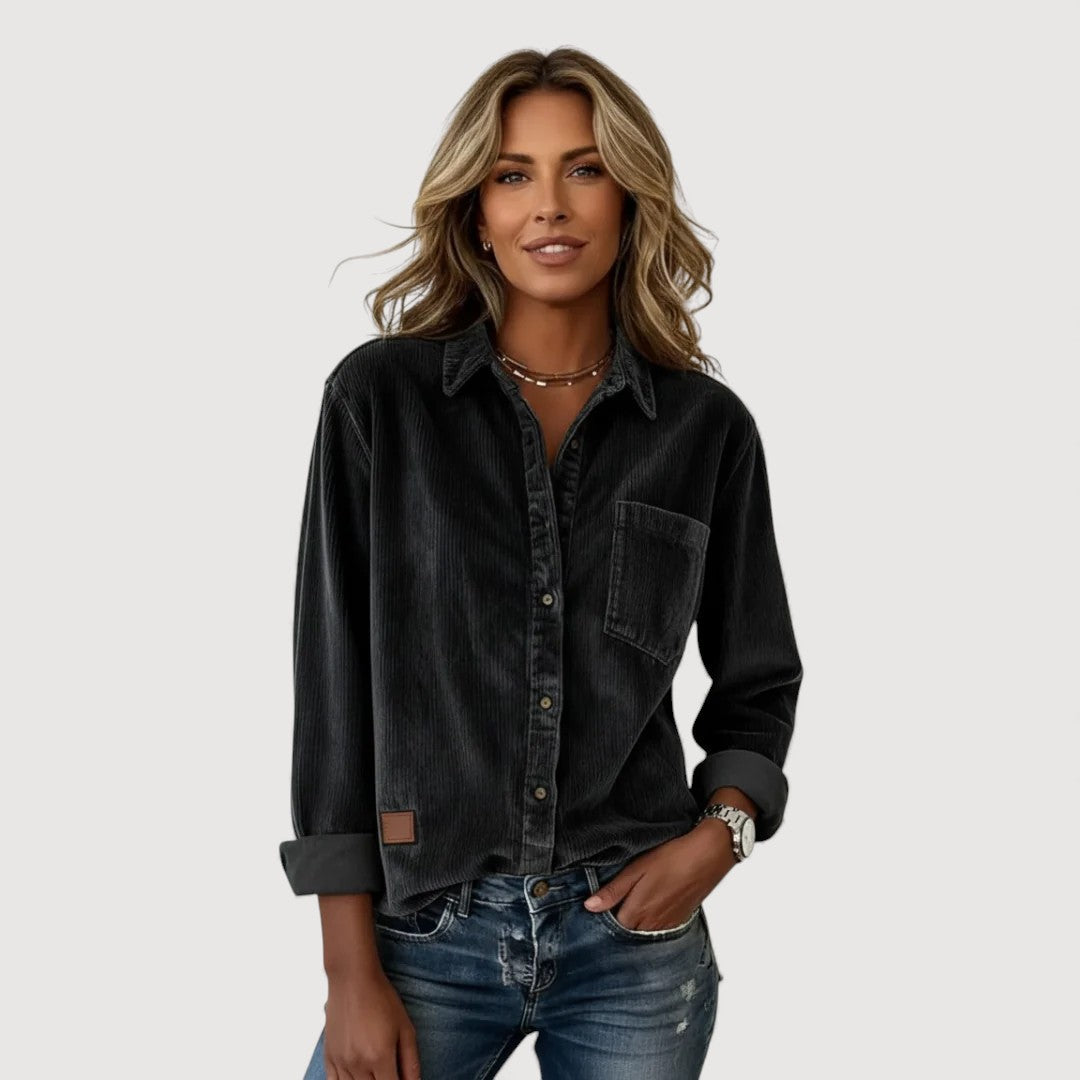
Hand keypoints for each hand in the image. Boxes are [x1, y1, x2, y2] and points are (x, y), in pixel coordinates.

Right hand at [323, 968, 421, 1079]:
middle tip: (390, 1072)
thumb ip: (411, 1061)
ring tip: (375, 1073)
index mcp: (379, 1057)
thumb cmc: (381, 998)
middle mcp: (358, 1064)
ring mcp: (341, 1062)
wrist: (353, 979)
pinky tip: (356, 1077)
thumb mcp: (405, 1027)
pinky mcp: (329, 1056)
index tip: (401, 1079)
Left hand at [583, 822, 736, 930]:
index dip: (604, 917)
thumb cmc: (672, 857)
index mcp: (637, 913)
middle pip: (627, 932)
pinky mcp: (680, 921)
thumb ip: (613, 891)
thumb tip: (589, 907)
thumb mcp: (637, 868)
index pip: (611, 927)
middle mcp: (652, 926)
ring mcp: (668, 925)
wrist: (708, 855)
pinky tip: (652, 904)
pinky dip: (651, 922)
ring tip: (633, 901)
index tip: (599, 905)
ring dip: (635, 923)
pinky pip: (659, 930)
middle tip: (613, 902)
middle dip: (618, 922)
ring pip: (643, 932)